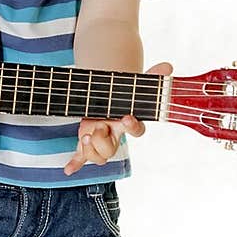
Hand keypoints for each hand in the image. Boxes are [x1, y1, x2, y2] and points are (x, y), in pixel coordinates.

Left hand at [62, 60, 172, 175]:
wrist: (106, 101)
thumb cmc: (122, 97)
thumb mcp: (133, 86)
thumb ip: (151, 77)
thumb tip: (168, 66)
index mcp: (128, 124)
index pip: (137, 130)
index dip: (133, 126)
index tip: (127, 118)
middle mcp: (115, 137)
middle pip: (112, 150)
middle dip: (102, 141)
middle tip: (97, 128)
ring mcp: (100, 142)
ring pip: (98, 157)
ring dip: (90, 149)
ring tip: (85, 136)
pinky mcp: (87, 144)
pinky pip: (82, 158)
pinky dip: (75, 164)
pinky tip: (68, 170)